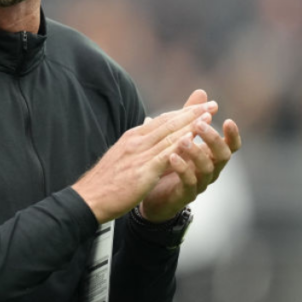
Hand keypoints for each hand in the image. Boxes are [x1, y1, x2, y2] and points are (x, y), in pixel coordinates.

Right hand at [72, 101, 216, 223]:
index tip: (199, 106)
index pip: (161, 120)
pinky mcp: (143, 171)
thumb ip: (136, 145)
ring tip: (208, 117)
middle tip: (212, 104)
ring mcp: (139, 155)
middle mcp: (136, 142)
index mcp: (132, 138)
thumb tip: (147, 134)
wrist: (89, 197)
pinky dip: (180, 146)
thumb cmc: (105, 180)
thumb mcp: (121, 156)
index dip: (182, 112)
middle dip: (192, 113)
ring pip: (169, 136)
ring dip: (191, 125)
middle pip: (168, 124)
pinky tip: (193, 140)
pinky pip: (165, 156)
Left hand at [138, 89, 242, 221]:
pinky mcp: (185, 194)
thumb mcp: (179, 135)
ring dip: (196, 152)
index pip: (229, 145)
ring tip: (183, 139)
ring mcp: (199, 183)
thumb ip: (190, 116)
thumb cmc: (169, 161)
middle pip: (222, 156)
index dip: (232, 134)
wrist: (150, 192)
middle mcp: (210, 169)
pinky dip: (182, 169)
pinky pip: (189, 182)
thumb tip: (202, 92)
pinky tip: (171, 156)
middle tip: (200, 124)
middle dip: (213, 139)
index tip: (227, 119)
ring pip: (207, 169)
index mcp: (211, 155)